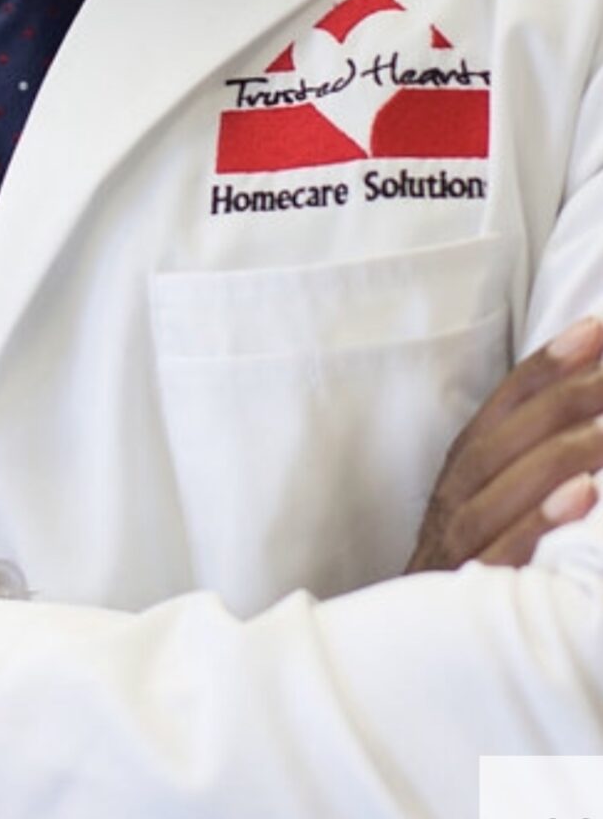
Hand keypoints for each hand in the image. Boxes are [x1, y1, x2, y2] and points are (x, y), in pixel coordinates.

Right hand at [406, 314, 602, 572]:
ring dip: (564, 448)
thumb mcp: (484, 511)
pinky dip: (543, 517)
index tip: (594, 329)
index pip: (504, 404)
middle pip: (508, 434)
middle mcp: (455, 494)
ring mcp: (457, 540)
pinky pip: (506, 546)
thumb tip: (577, 424)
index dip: (547, 364)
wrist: (400, 655)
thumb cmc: (461, 572)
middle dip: (567, 395)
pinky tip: (586, 495)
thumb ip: (518, 467)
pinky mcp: (468, 586)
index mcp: (461, 470)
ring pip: (505, 480)